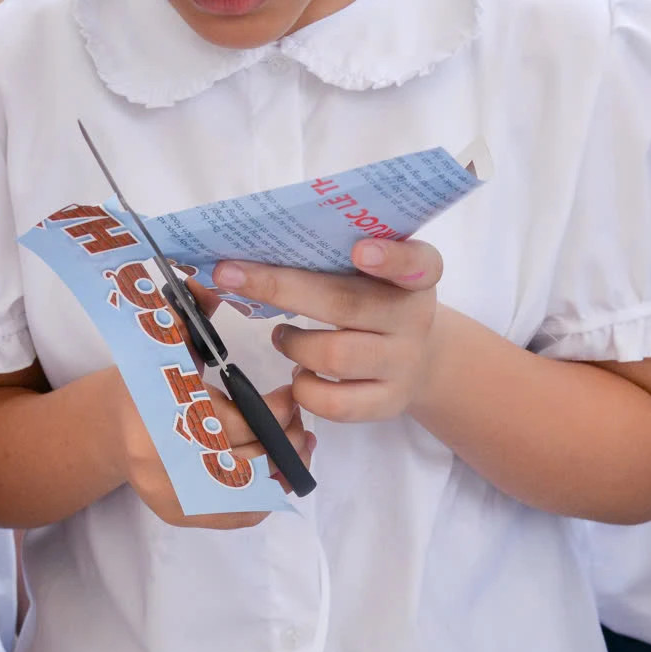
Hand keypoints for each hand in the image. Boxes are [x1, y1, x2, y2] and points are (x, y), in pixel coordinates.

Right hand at [103, 368, 313, 529]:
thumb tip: (268, 373)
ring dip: (283, 470)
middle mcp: (165, 461)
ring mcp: (172, 495)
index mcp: (162, 413)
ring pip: (248, 492)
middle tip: (299, 422)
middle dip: (285, 440)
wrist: (111, 429)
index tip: (291, 397)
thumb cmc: (146, 387)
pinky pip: (236, 516)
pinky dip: (265, 497)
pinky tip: (280, 476)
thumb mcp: (171, 357)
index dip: (276, 412)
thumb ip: (213, 355)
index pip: (238, 423)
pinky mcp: (180, 515)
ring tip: (300, 447)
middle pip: (247, 460)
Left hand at [216, 237, 443, 424]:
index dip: (390, 257)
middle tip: (231, 277)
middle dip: (279, 288)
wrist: (419, 359)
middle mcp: (412, 318)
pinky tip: (300, 376)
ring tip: (281, 336)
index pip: (417, 263)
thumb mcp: (373, 274)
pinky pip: (336, 404)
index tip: (360, 250)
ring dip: (292, 345)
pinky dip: (305, 389)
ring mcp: (402, 364)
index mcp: (414, 277)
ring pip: (334, 357)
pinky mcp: (388, 402)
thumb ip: (337, 257)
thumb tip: (255, 247)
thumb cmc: (376, 302)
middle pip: (344, 305)